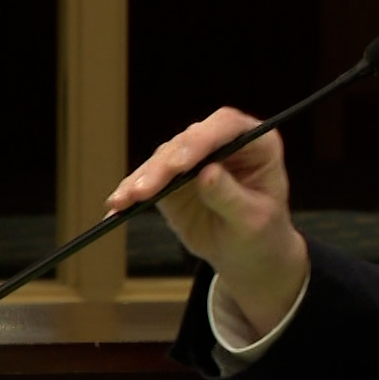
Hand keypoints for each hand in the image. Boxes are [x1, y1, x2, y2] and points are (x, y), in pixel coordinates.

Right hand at [106, 107, 307, 333]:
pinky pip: (148, 179)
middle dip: (162, 166)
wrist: (247, 252)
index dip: (200, 141)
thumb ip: (231, 197)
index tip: (179, 165)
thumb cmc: (262, 234)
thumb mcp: (254, 221)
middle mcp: (223, 142)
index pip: (226, 126)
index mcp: (256, 143)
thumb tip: (206, 174)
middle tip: (144, 191)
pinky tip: (116, 207)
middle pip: (188, 141)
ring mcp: (195, 157)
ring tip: (123, 201)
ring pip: (163, 157)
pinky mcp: (172, 175)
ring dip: (141, 179)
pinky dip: (131, 192)